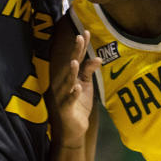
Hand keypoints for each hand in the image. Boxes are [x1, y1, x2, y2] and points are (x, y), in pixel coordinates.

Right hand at [52, 31, 100, 146]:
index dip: (81, 46)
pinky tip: (77, 88)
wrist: (74, 129)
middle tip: (79, 37)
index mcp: (70, 76)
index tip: (85, 32)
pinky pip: (69, 101)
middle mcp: (64, 83)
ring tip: (75, 61)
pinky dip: (73, 94)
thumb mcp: (86, 85)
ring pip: (67, 82)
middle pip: (71, 65)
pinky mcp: (65, 109)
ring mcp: (63, 96)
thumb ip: (89, 71)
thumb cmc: (78, 104)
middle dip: (75, 52)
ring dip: (71, 72)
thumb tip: (98, 58)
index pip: (76, 58)